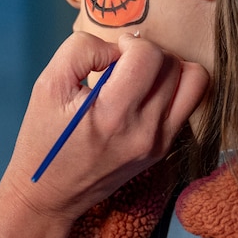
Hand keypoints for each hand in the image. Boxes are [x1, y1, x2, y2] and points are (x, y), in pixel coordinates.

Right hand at [0, 31, 208, 223]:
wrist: (50, 194)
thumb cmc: (44, 139)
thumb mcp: (47, 86)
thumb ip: (80, 51)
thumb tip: (116, 47)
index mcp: (113, 114)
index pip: (149, 56)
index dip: (130, 43)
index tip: (111, 53)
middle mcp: (144, 130)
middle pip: (173, 65)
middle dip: (149, 53)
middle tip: (123, 63)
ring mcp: (159, 142)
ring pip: (193, 82)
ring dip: (167, 68)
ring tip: (140, 76)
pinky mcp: (163, 150)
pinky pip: (189, 104)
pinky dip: (173, 89)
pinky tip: (145, 94)